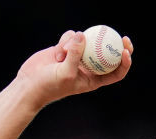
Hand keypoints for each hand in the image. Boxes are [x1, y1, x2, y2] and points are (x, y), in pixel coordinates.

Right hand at [0, 30, 133, 138]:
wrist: (30, 84)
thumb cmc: (50, 86)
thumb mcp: (65, 73)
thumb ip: (75, 55)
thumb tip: (82, 36)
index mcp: (94, 79)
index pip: (116, 72)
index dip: (125, 62)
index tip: (125, 51)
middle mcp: (88, 67)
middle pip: (107, 54)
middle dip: (116, 44)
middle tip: (122, 36)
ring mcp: (77, 56)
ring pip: (86, 41)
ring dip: (76, 43)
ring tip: (63, 54)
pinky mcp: (66, 48)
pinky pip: (71, 37)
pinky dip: (65, 40)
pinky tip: (57, 52)